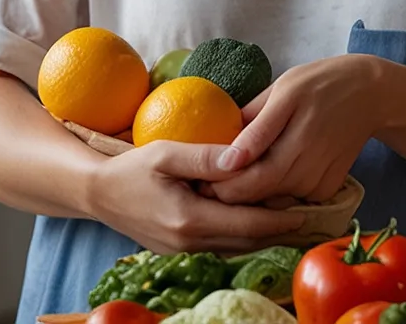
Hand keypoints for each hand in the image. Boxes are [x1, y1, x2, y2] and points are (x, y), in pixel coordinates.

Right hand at [84, 140, 307, 253]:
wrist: (97, 194)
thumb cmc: (130, 168)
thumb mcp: (166, 153)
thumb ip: (206, 157)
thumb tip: (243, 157)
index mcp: (190, 219)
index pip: (248, 223)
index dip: (280, 219)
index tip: (306, 209)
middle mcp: (190, 243)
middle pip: (248, 241)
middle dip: (279, 230)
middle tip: (308, 214)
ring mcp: (184, 252)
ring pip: (236, 247)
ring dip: (262, 234)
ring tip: (288, 217)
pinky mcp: (180, 251)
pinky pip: (221, 246)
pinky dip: (242, 235)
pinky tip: (254, 220)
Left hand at [205, 54, 394, 206]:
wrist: (369, 94)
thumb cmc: (316, 84)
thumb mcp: (281, 91)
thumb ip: (253, 125)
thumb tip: (222, 155)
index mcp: (291, 136)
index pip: (246, 178)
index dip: (218, 184)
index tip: (197, 176)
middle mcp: (308, 163)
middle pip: (258, 194)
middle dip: (228, 193)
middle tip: (206, 182)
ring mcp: (321, 180)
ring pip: (274, 200)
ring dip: (252, 194)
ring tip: (232, 176)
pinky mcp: (329, 189)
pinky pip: (293, 200)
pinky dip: (277, 193)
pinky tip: (267, 175)